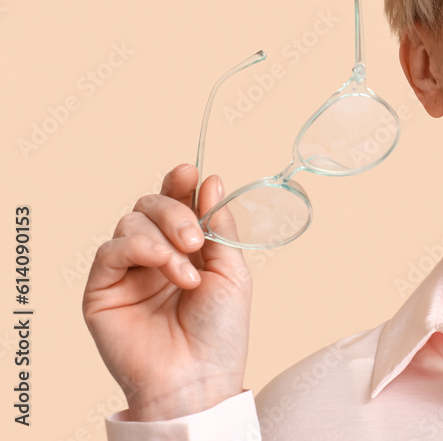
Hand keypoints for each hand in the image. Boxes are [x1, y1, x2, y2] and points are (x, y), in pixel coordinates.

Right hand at [82, 163, 251, 420]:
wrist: (200, 377)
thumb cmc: (221, 331)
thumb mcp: (232, 270)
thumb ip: (220, 226)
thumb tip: (210, 181)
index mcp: (186, 247)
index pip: (175, 202)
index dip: (180, 183)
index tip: (190, 173)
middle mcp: (154, 255)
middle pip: (150, 205)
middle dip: (176, 211)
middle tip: (197, 239)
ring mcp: (127, 272)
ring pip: (130, 222)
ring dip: (164, 238)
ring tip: (187, 271)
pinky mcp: (102, 290)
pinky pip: (110, 250)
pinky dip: (140, 249)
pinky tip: (165, 267)